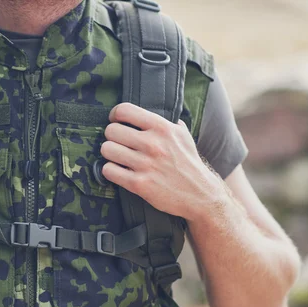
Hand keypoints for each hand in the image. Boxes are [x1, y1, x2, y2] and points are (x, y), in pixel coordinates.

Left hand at [100, 103, 225, 221]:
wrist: (200, 194)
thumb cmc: (188, 163)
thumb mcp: (183, 136)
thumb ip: (166, 122)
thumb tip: (149, 112)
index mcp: (162, 128)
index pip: (125, 110)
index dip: (115, 115)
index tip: (116, 121)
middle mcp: (153, 144)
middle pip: (111, 131)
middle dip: (112, 137)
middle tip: (118, 143)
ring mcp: (145, 165)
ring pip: (107, 149)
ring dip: (109, 154)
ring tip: (117, 157)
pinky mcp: (139, 184)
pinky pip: (109, 170)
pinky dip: (110, 171)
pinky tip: (118, 171)